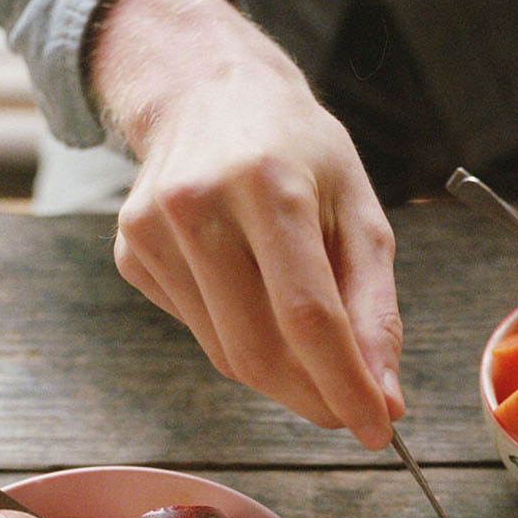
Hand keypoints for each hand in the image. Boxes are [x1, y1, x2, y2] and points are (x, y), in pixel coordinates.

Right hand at [89, 0, 402, 449]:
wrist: (204, 88)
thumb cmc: (297, 148)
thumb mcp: (360, 209)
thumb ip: (376, 307)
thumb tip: (385, 397)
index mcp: (269, 185)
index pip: (309, 317)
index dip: (344, 386)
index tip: (378, 430)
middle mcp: (200, 206)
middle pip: (261, 350)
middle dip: (315, 397)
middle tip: (352, 409)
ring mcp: (154, 231)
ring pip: (228, 356)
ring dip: (282, 377)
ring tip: (311, 346)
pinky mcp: (132, 252)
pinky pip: (200, 332)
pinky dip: (241, 338)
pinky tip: (252, 291)